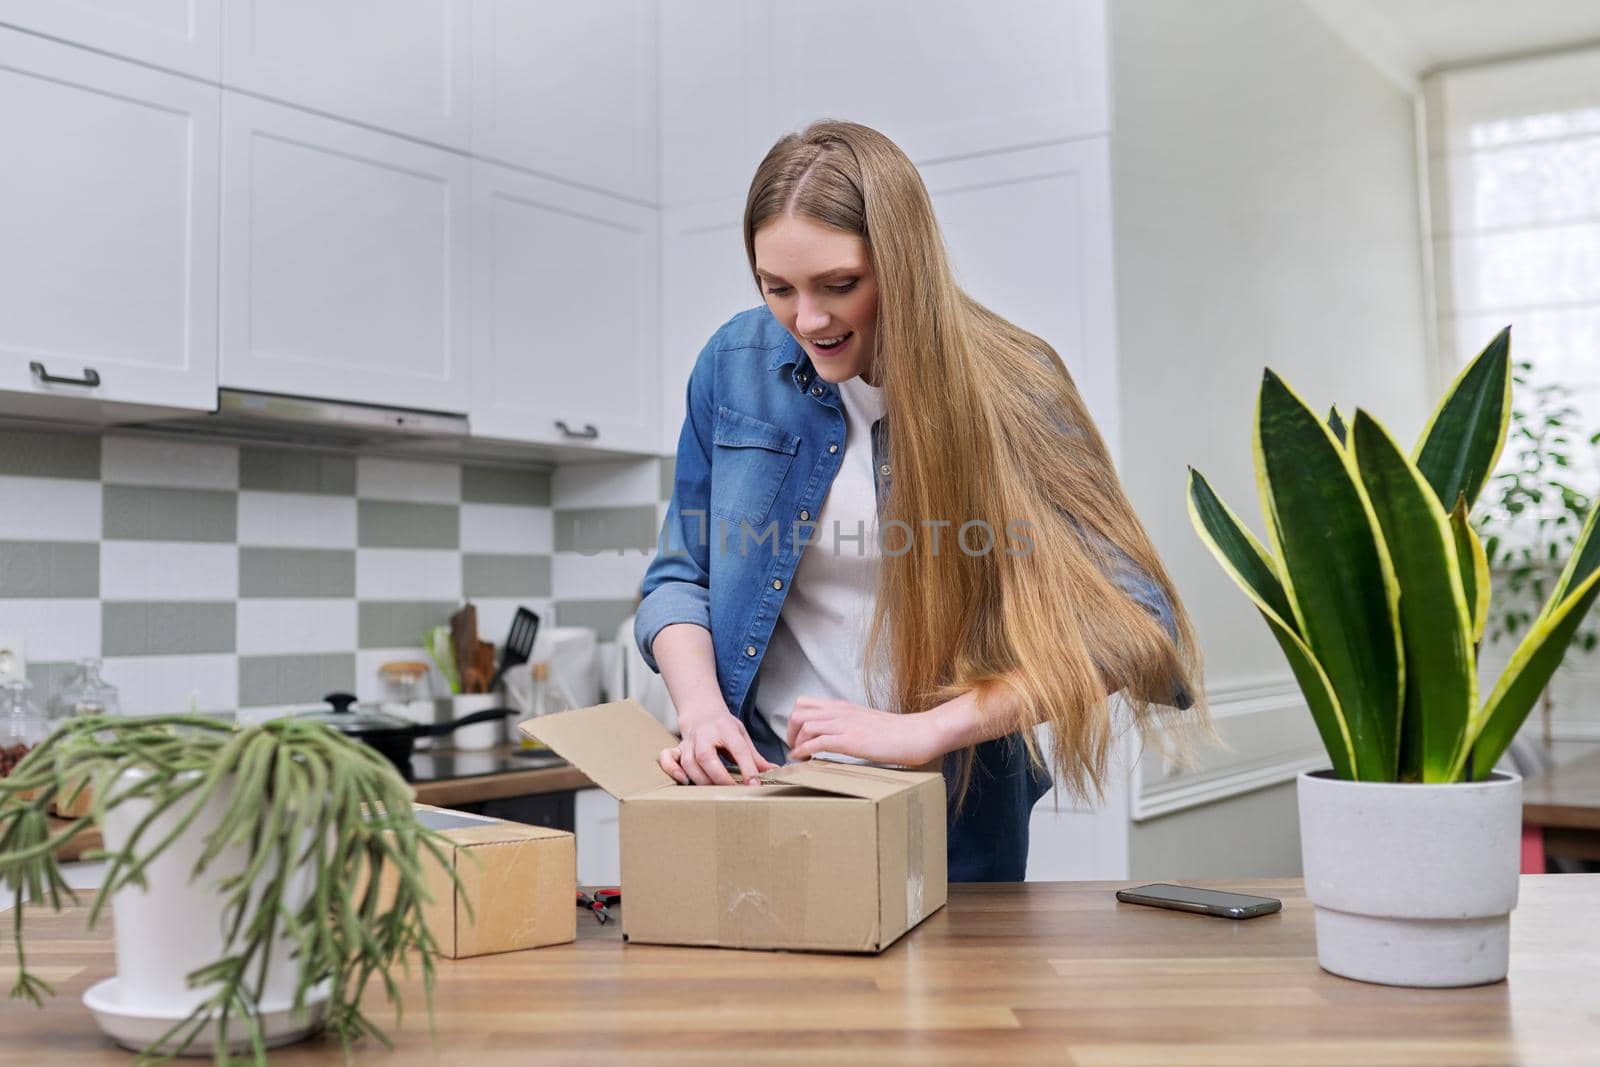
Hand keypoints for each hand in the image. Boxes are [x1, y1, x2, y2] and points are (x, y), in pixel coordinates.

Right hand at [660, 709, 777, 785]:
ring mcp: (688, 742)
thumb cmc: (723, 728)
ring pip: (689, 762)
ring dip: (700, 779)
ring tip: (713, 791)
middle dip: (720, 777)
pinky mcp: (677, 748)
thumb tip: (774, 772)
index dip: (747, 768)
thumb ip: (755, 757)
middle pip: (707, 757)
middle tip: (732, 791)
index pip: (737, 749)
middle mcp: (704, 735)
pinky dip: (672, 769)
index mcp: (725, 729)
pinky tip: (683, 780)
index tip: (754, 784)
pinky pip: (667, 758)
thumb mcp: (742, 736)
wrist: (701, 713)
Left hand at [786, 697, 944, 766]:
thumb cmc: (896, 732)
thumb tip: (835, 738)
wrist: (917, 733)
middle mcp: (840, 712)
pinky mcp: (851, 740)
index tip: (796, 737)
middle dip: (789, 731)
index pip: (805, 702)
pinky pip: (817, 742)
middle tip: (794, 747)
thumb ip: (849, 725)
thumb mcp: (866, 721)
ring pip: (804, 724)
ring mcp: (845, 725)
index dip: (794, 720)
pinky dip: (804, 751)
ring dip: (795, 742)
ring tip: (799, 756)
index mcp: (843, 706)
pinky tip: (803, 760)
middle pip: (798, 711)